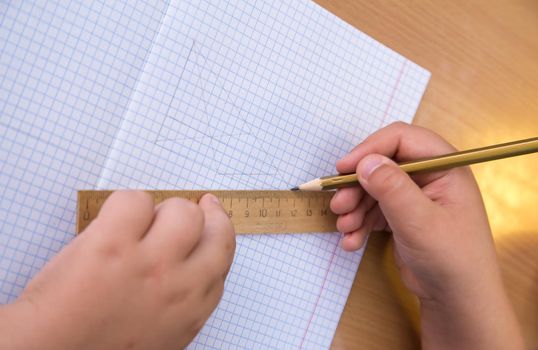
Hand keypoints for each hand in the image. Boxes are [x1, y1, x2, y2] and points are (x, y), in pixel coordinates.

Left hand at [0, 191, 235, 349]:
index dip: (217, 230)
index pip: (223, 255)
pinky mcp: (112, 244)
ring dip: (162, 209)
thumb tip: (189, 260)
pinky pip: (135, 200)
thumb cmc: (100, 348)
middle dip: (201, 214)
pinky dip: (125, 204)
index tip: (212, 217)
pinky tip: (111, 223)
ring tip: (138, 223)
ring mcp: (149, 262)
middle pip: (213, 228)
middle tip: (189, 206)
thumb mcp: (162, 333)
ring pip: (180, 210)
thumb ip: (184, 298)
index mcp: (192, 308)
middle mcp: (179, 284)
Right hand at [330, 122, 522, 348]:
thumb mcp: (420, 221)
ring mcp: (414, 197)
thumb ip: (392, 188)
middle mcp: (429, 177)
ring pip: (373, 188)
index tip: (344, 168)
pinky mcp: (402, 216)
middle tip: (338, 204)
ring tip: (345, 227)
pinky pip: (373, 210)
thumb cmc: (452, 260)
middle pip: (381, 165)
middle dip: (357, 186)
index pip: (401, 140)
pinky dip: (359, 223)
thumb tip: (365, 162)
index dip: (370, 149)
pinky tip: (352, 240)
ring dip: (354, 207)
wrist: (456, 301)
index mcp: (444, 167)